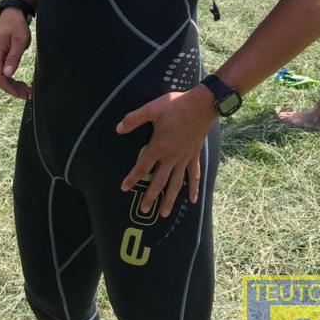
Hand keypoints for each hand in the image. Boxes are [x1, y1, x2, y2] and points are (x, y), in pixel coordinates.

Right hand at [0, 9, 32, 99]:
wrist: (12, 14)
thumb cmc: (17, 26)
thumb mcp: (20, 41)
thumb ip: (13, 58)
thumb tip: (7, 74)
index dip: (10, 88)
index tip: (22, 94)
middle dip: (12, 89)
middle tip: (28, 95)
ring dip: (12, 85)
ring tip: (26, 90)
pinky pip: (0, 71)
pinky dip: (10, 79)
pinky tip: (19, 82)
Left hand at [116, 86, 216, 216]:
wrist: (202, 105)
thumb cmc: (176, 106)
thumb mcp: (151, 109)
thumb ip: (133, 119)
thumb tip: (118, 129)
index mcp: (159, 147)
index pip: (142, 167)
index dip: (132, 178)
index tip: (124, 188)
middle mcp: (171, 157)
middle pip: (159, 181)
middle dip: (150, 196)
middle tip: (143, 210)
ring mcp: (184, 158)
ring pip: (175, 183)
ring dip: (169, 199)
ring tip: (164, 214)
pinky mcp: (194, 156)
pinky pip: (194, 175)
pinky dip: (193, 188)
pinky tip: (192, 200)